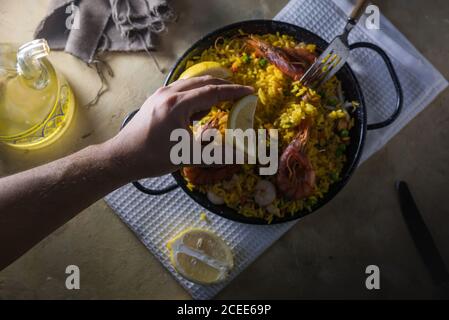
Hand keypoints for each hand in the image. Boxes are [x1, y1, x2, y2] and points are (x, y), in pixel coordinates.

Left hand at [107, 76, 253, 179]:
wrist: (123, 157)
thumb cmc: (154, 157)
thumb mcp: (188, 156)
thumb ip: (216, 154)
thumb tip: (241, 156)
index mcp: (178, 104)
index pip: (213, 92)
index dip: (234, 92)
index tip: (250, 92)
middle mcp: (170, 93)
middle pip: (204, 82)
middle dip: (224, 87)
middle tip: (240, 94)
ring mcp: (161, 94)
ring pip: (192, 84)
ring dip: (209, 90)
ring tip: (221, 102)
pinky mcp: (156, 99)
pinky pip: (182, 90)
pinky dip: (196, 95)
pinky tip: (199, 110)